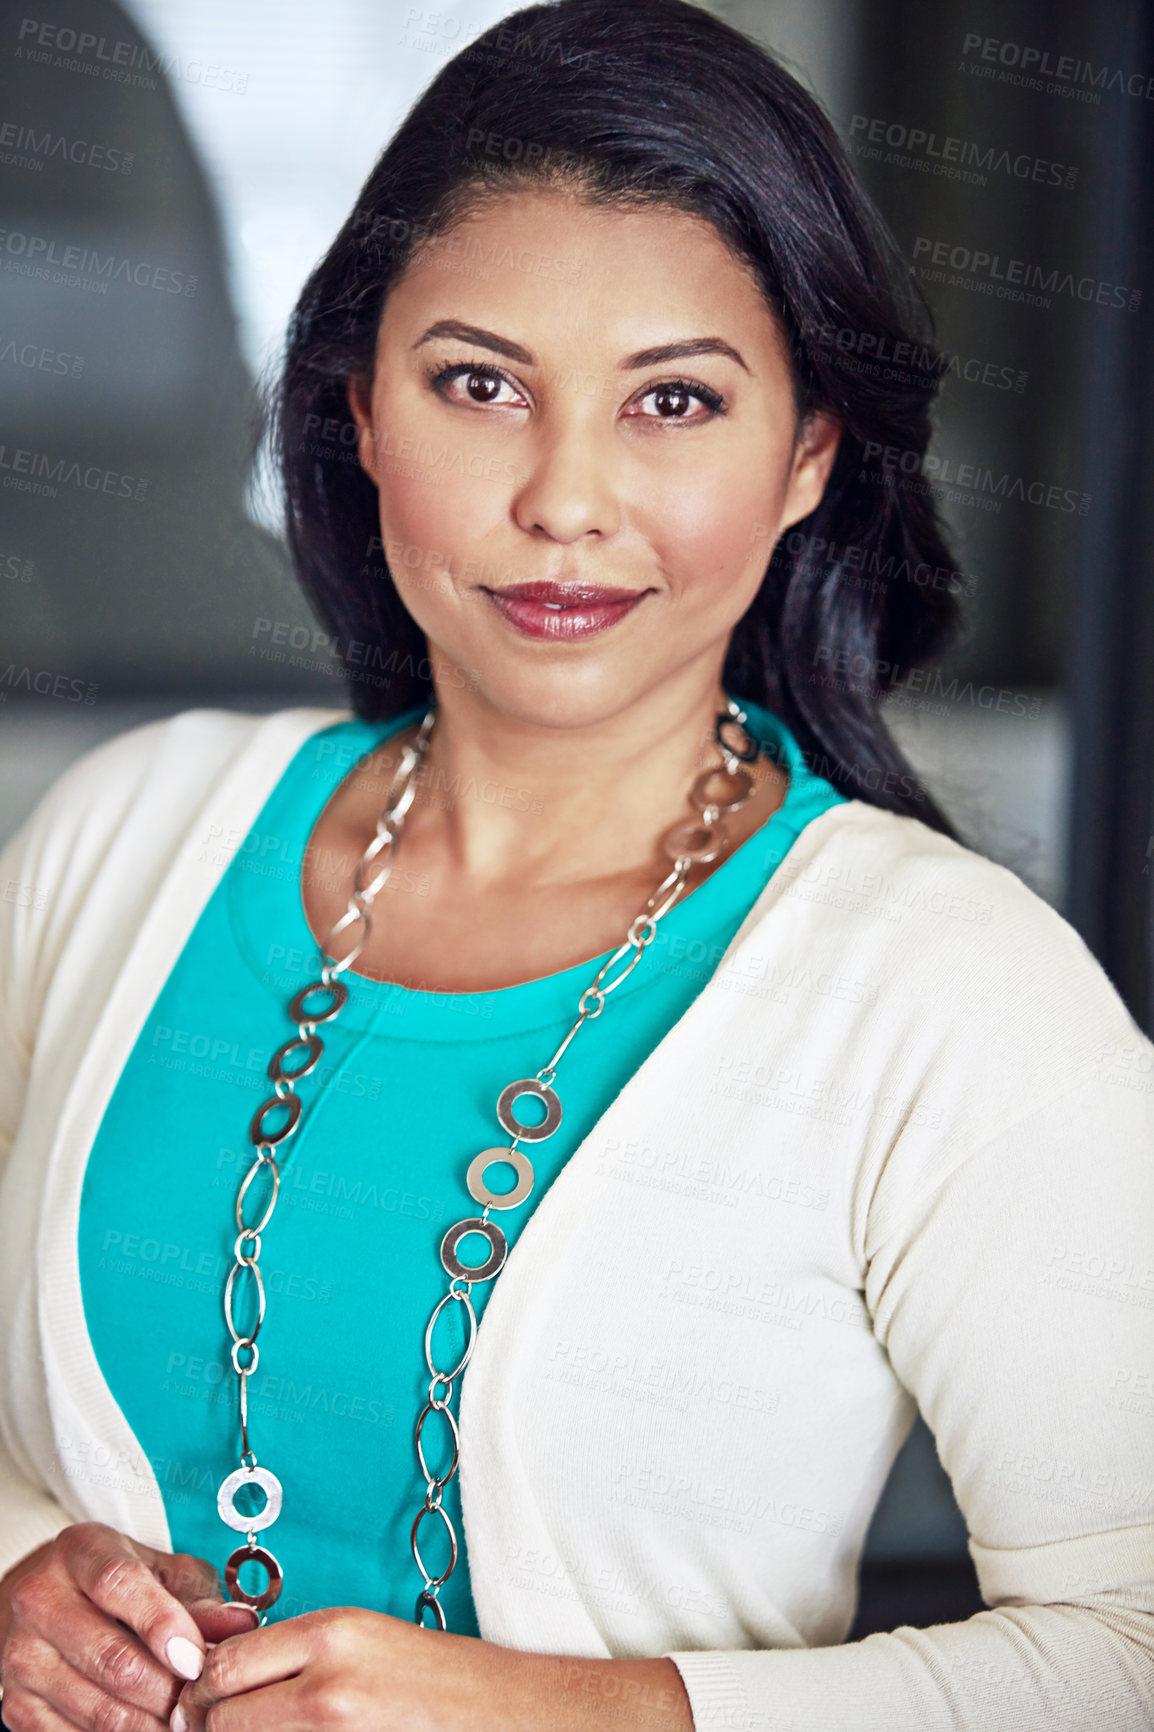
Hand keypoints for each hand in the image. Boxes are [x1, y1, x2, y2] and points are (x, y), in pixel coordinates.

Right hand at [0, 1522, 258, 1731]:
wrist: (47, 1602)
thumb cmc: (117, 1584)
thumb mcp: (160, 1571)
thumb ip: (198, 1597)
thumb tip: (241, 1625)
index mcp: (80, 1551)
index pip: (117, 1583)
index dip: (162, 1624)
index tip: (196, 1659)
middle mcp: (40, 1599)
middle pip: (112, 1659)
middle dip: (169, 1690)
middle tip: (203, 1702)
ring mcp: (22, 1656)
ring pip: (98, 1709)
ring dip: (151, 1724)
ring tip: (184, 1720)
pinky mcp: (17, 1704)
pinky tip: (148, 1728)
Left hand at [175, 1606, 693, 1731]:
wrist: (494, 1709)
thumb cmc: (432, 1674)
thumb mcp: (360, 1639)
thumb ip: (296, 1651)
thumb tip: (225, 1675)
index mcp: (329, 1632)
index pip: (225, 1664)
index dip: (198, 1689)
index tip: (193, 1700)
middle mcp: (325, 1679)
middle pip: (219, 1710)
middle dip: (204, 1723)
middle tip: (201, 1726)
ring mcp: (333, 1725)